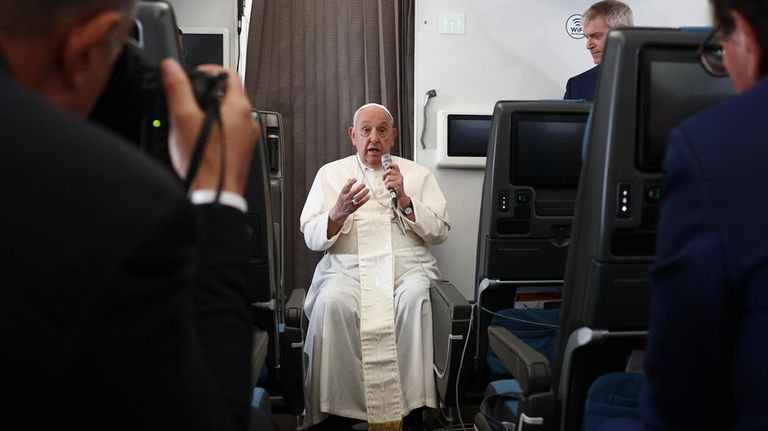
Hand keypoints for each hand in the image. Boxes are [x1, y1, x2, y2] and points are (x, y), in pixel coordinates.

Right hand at [160, 59, 259, 195]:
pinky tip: (201, 140)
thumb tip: (171, 68)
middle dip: (208, 93)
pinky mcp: (242, 153)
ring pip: (230, 116)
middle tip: (189, 98)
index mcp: (239, 108)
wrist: (214, 195)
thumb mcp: (183, 118)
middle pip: (229, 95)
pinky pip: (231, 134)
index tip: (194, 75)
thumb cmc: (204, 162)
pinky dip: (217, 131)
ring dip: (211, 113)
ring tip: (192, 120)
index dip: (210, 70)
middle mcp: (249, 122)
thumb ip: (177, 89)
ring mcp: (248, 139)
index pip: (230, 75)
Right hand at [329, 178, 369, 224]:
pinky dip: (365, 199)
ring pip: (358, 198)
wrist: (339, 211)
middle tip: (364, 184)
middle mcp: (346, 198)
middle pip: (353, 192)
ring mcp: (350, 203)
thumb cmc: (342, 200)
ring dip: (363, 193)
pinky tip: (368, 196)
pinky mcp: (354, 208)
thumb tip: (350, 179)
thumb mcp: (342, 193)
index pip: (346, 187)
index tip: (355, 179)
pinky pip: (361, 203)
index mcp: (342, 193)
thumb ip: (347, 186)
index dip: (350, 182)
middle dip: (359, 188)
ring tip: (367, 189)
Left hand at [383, 161, 409, 208]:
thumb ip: (391, 175)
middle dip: (384, 175)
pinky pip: (389, 183)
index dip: (390, 165)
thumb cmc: (396, 188)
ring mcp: (399, 180)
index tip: (386, 167)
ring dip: (386, 183)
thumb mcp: (394, 180)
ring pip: (388, 178)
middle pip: (389, 171)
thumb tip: (385, 171)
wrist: (400, 196)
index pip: (395, 166)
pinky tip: (389, 188)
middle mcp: (399, 176)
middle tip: (384, 179)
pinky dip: (387, 186)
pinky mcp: (398, 185)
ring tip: (388, 185)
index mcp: (398, 174)